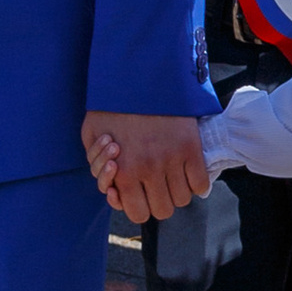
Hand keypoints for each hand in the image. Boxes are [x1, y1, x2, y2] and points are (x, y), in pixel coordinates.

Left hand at [84, 111, 209, 222]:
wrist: (137, 77)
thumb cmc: (110, 107)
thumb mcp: (91, 137)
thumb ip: (99, 168)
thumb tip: (112, 191)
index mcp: (124, 172)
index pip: (138, 214)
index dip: (139, 208)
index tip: (140, 196)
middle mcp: (149, 171)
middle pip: (162, 210)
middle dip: (158, 201)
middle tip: (155, 187)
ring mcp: (173, 160)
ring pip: (181, 200)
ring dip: (176, 192)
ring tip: (170, 177)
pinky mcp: (191, 148)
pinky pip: (200, 183)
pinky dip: (196, 183)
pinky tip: (187, 172)